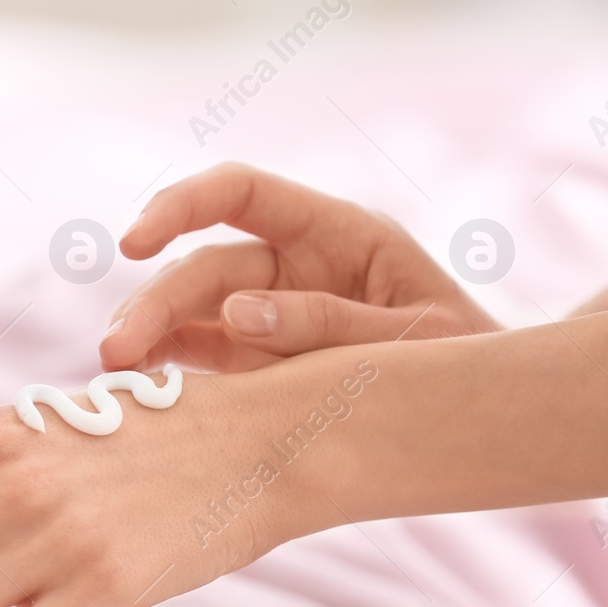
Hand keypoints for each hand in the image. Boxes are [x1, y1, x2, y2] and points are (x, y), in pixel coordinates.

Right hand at [100, 163, 499, 372]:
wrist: (493, 413)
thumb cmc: (468, 359)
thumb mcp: (418, 337)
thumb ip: (329, 324)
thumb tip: (237, 315)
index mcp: (337, 233)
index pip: (241, 193)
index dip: (181, 205)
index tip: (135, 239)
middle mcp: (293, 264)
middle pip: (205, 267)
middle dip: (156, 303)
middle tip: (117, 351)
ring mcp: (271, 314)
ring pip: (192, 312)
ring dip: (149, 336)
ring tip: (114, 371)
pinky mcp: (259, 360)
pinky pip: (201, 355)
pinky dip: (166, 368)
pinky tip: (138, 387)